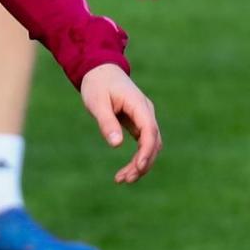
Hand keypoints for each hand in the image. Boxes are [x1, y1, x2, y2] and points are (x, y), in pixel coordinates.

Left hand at [78, 64, 160, 183]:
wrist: (99, 70)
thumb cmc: (96, 84)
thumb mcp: (97, 101)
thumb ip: (106, 121)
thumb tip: (116, 144)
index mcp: (139, 105)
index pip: (150, 131)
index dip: (146, 151)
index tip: (138, 167)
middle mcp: (146, 113)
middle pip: (153, 143)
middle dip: (142, 163)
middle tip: (125, 179)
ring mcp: (144, 118)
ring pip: (150, 146)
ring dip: (140, 164)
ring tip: (123, 179)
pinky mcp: (139, 123)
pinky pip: (143, 144)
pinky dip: (137, 157)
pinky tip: (127, 170)